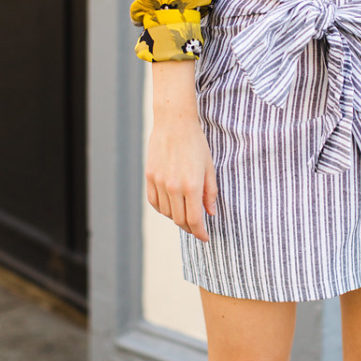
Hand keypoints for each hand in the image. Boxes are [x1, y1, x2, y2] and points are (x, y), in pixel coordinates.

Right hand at [145, 60, 218, 241]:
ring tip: (185, 214)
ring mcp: (159, 182)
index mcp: (192, 185)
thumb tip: (210, 213)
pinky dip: (163, 209)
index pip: (195, 219)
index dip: (200, 232)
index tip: (205, 237)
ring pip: (166, 213)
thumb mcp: (209, 167)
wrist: (174, 123)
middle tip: (197, 228)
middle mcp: (174, 187)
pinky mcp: (149, 177)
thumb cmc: (196, 144)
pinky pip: (154, 202)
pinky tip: (171, 206)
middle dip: (190, 228)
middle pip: (180, 220)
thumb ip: (210, 192)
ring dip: (176, 218)